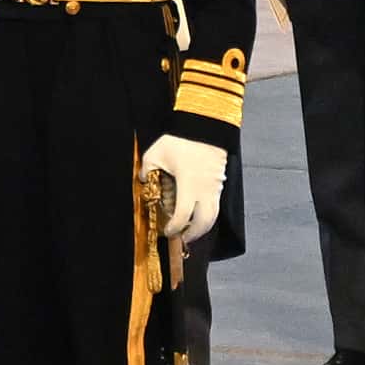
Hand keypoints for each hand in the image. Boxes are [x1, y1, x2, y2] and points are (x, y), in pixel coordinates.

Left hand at [144, 133, 224, 254]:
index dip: (175, 228)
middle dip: (193, 234)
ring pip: (213, 216)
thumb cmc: (181, 139)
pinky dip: (208, 214)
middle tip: (182, 238)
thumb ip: (147, 170)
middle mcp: (204, 190)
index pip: (183, 216)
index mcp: (188, 185)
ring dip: (203, 227)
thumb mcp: (156, 153)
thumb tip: (144, 180)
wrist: (205, 125)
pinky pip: (216, 205)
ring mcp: (215, 187)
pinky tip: (198, 213)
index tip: (167, 231)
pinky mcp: (220, 182)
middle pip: (203, 223)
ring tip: (191, 230)